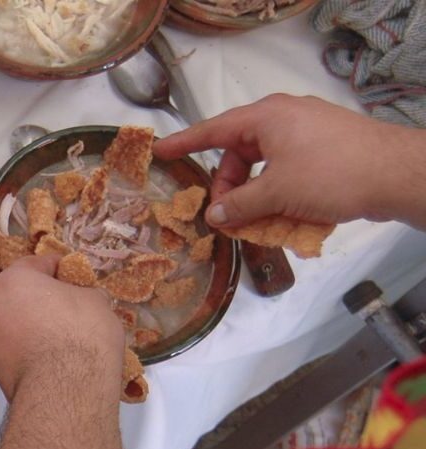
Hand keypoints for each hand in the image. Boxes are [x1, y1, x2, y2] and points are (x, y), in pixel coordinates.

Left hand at [0, 256, 122, 402]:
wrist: (66, 391)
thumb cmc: (81, 334)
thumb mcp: (96, 302)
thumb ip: (84, 294)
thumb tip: (84, 299)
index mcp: (13, 281)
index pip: (34, 264)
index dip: (55, 267)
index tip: (69, 273)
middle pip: (18, 298)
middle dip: (41, 302)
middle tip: (67, 310)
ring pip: (13, 328)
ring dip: (33, 330)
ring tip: (61, 341)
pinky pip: (15, 354)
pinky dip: (30, 354)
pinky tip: (53, 362)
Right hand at [153, 94, 424, 228]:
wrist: (396, 173)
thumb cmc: (331, 174)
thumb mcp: (277, 192)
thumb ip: (239, 204)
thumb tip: (215, 215)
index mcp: (265, 118)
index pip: (213, 130)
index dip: (184, 143)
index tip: (159, 152)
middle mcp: (283, 119)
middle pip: (239, 154)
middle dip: (230, 188)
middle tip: (225, 218)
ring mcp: (307, 134)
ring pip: (265, 167)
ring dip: (256, 197)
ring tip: (256, 225)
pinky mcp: (326, 150)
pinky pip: (289, 172)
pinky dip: (280, 195)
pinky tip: (285, 220)